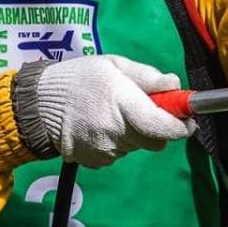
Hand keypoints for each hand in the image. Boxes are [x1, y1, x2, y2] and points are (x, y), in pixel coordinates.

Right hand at [17, 55, 195, 167]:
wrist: (40, 102)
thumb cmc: (81, 77)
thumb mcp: (115, 65)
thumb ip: (147, 76)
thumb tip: (175, 86)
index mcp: (122, 104)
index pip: (162, 127)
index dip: (180, 126)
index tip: (187, 120)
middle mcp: (115, 131)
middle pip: (155, 141)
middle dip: (159, 128)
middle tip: (148, 110)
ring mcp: (103, 150)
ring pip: (137, 147)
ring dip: (136, 134)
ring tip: (116, 113)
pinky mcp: (94, 162)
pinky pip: (119, 154)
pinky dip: (118, 142)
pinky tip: (102, 126)